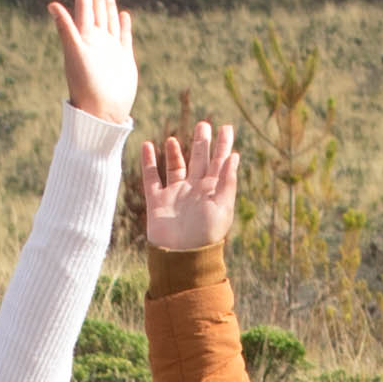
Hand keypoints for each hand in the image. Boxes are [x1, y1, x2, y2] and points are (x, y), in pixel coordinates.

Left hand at [51, 0, 137, 124]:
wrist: (103, 111)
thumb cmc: (85, 84)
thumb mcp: (75, 53)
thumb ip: (66, 28)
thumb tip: (51, 4)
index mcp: (84, 38)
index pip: (84, 8)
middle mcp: (96, 41)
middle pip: (96, 10)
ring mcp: (110, 49)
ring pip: (109, 20)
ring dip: (108, 3)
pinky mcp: (124, 59)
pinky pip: (123, 37)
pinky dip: (122, 25)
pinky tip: (122, 15)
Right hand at [137, 123, 238, 255]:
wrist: (181, 257)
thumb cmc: (206, 235)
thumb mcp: (222, 208)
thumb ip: (227, 182)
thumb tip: (234, 156)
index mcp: (212, 192)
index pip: (219, 163)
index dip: (223, 146)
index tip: (227, 128)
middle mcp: (194, 191)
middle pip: (199, 161)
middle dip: (201, 143)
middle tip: (204, 124)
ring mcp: (175, 195)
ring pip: (175, 168)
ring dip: (175, 153)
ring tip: (173, 138)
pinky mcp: (157, 201)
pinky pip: (152, 178)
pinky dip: (149, 162)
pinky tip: (148, 146)